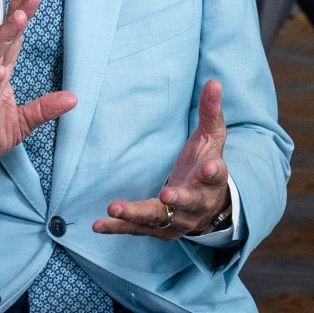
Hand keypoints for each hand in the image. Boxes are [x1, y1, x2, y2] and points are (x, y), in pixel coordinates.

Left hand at [97, 79, 232, 239]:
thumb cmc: (206, 164)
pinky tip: (98, 225)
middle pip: (187, 203)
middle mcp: (197, 204)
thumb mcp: (211, 138)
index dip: (211, 172)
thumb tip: (214, 82)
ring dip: (136, 215)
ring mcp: (178, 221)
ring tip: (114, 209)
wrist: (209, 206)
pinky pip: (138, 229)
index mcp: (212, 180)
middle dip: (176, 199)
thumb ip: (210, 112)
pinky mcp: (160, 230)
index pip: (215, 175)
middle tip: (166, 195)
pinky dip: (118, 227)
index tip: (207, 168)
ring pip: (158, 219)